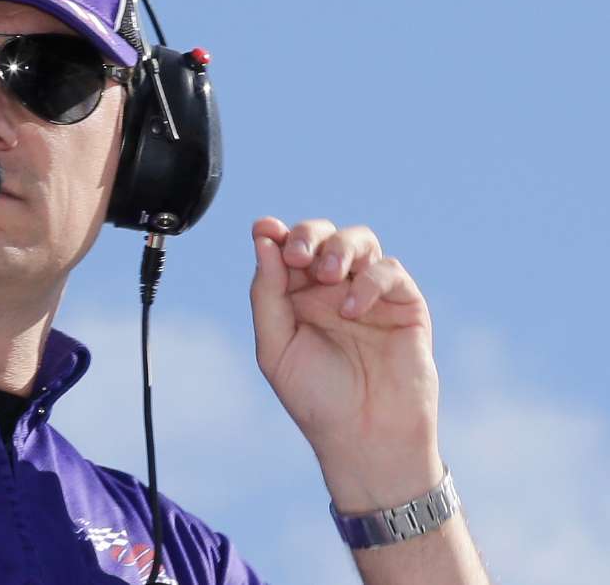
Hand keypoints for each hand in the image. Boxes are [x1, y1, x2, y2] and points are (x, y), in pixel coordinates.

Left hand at [249, 217, 442, 512]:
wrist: (365, 437)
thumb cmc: (317, 398)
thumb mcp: (276, 346)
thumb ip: (267, 293)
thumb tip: (262, 239)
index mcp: (296, 298)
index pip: (285, 250)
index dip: (275, 234)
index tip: (265, 229)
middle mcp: (331, 291)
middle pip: (322, 236)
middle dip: (308, 234)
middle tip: (298, 256)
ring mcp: (368, 295)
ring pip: (360, 241)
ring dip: (339, 247)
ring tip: (327, 274)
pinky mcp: (404, 305)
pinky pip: (389, 270)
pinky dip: (368, 281)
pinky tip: (351, 308)